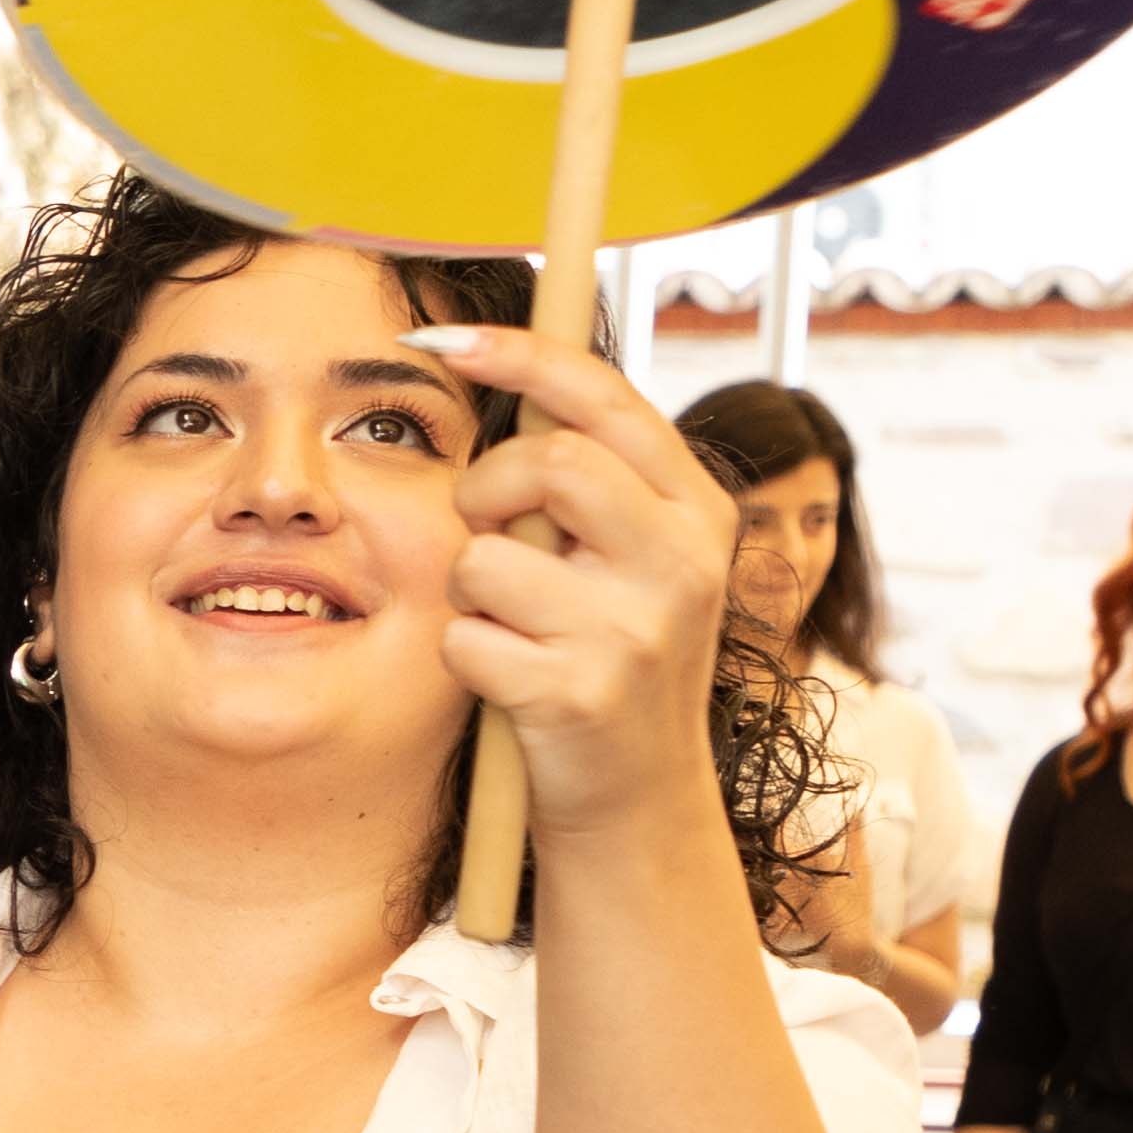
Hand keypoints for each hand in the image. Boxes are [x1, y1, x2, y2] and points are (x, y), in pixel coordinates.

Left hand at [416, 326, 733, 843]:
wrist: (636, 798)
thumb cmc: (609, 654)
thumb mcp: (632, 556)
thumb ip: (593, 477)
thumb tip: (506, 361)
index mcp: (697, 508)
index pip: (602, 396)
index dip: (514, 353)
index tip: (434, 334)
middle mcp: (684, 560)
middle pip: (546, 463)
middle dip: (484, 490)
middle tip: (487, 530)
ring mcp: (638, 629)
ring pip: (487, 558)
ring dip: (470, 591)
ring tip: (512, 625)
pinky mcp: (582, 693)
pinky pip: (465, 638)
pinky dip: (465, 657)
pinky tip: (511, 681)